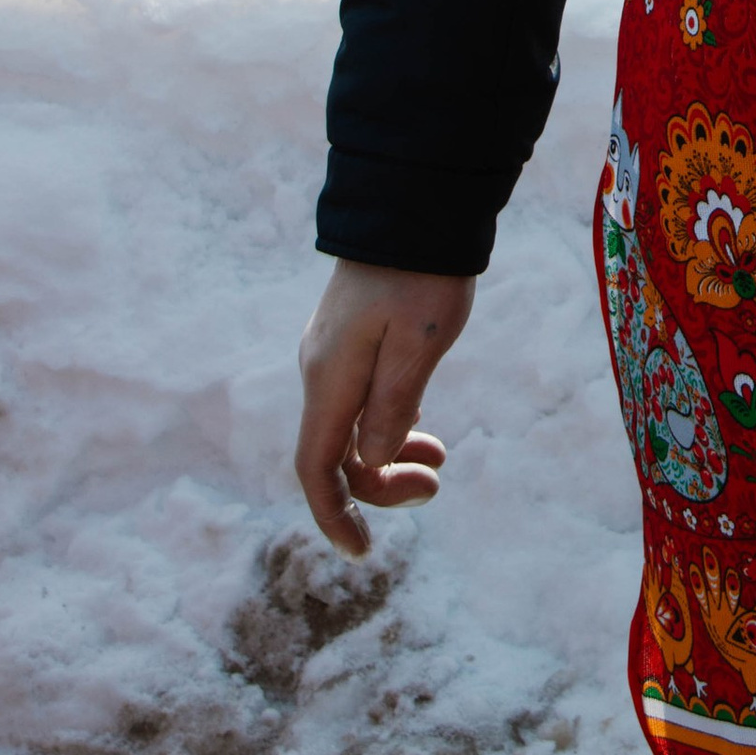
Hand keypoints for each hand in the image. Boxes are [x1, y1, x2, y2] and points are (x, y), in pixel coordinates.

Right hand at [293, 258, 475, 559]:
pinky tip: (423, 428)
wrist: (415, 201)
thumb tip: (370, 459)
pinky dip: (389, 424)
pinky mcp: (351, 337)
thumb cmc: (423, 272)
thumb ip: (393, 406)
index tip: (362, 553)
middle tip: (435, 486)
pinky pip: (359, 400)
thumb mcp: (419, 343)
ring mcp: (332, 352)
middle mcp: (320, 369)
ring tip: (438, 459)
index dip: (333, 517)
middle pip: (334, 454)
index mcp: (330, 378)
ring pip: (349, 428)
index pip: (317, 468)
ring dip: (388, 455)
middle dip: (377, 485)